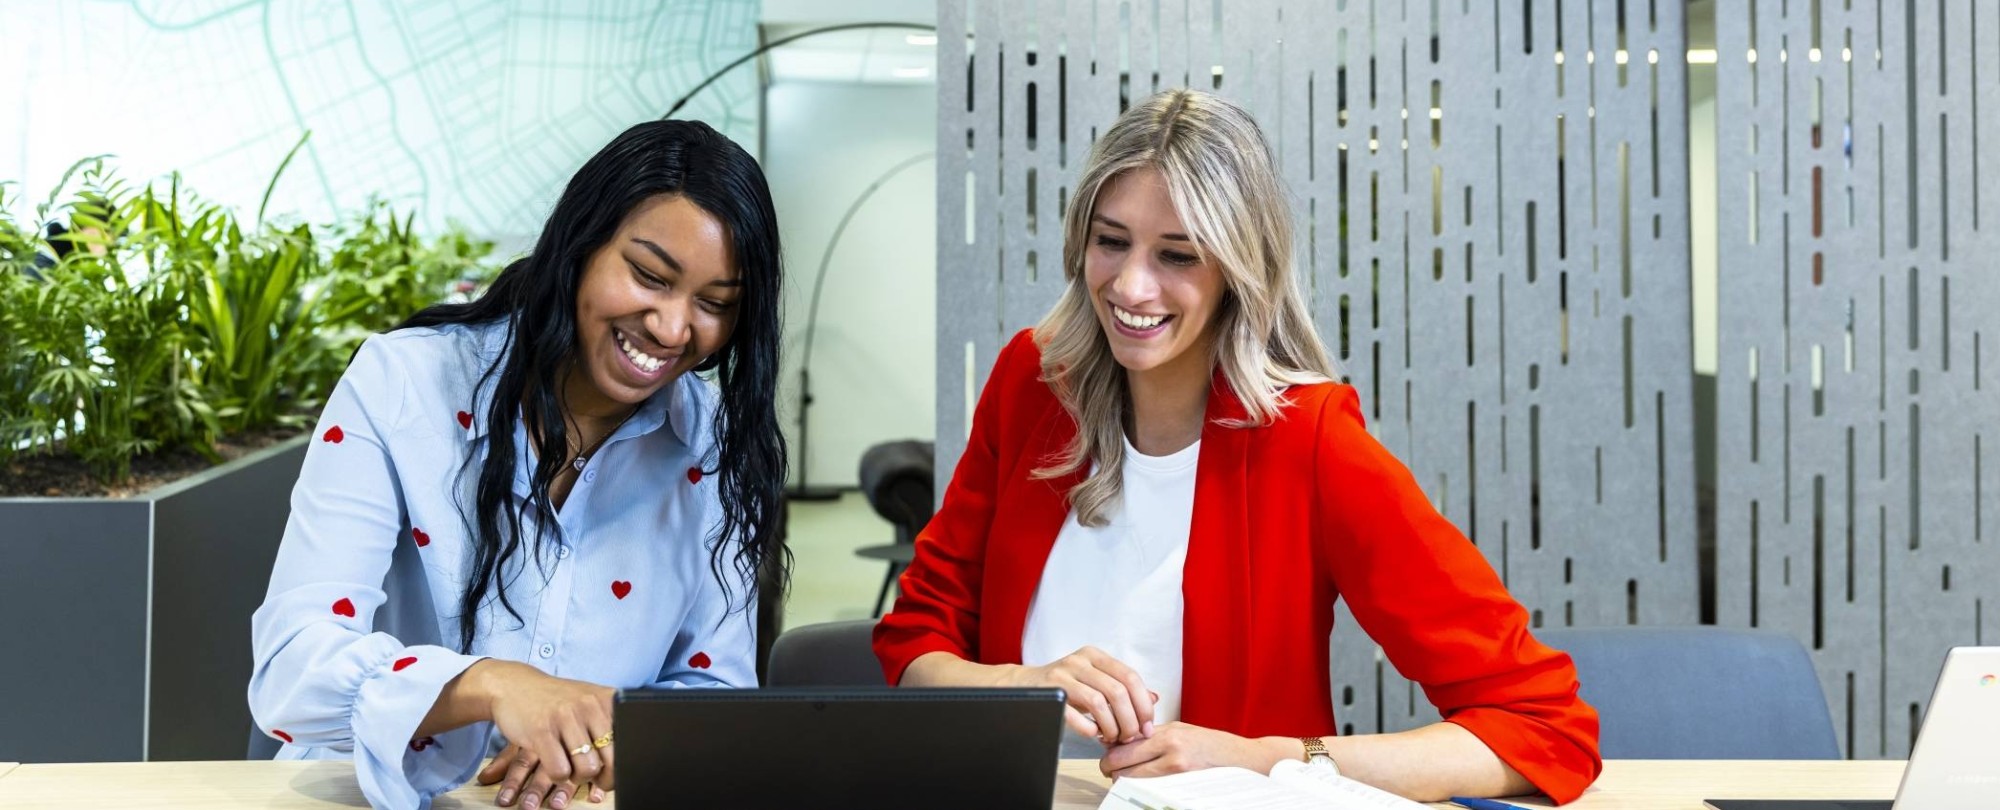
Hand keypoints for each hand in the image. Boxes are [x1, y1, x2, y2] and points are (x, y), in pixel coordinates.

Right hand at [466, 661, 616, 805]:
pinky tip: (553, 764)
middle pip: (612, 760)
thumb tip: (631, 761)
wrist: (515, 685)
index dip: (623, 763)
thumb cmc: (557, 702)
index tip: (613, 769)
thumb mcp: (589, 703)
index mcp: (607, 699)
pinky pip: (560, 770)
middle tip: (591, 776)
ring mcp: (565, 716)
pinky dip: (558, 777)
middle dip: (603, 777)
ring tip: (570, 768)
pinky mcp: (541, 730)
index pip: (629, 741)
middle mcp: (590, 705)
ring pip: (587, 769)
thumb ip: (610, 725)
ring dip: (578, 777)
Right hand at [1001, 646, 1155, 743]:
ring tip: (1111, 738)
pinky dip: (1089, 729)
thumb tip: (1153, 699)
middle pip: (1118, 691)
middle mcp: (1080, 661)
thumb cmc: (1065, 686)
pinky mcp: (1049, 692)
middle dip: (1129, 720)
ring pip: (1099, 703)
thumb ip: (1122, 688)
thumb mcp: (1095, 681)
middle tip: (1130, 737)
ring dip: (1111, 727)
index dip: (1143, 705)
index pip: (1130, 677)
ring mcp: (1062, 675)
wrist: (1024, 685)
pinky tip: (1092, 734)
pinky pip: (1075, 715)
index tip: (1147, 726)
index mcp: (1095, 656)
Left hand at [1098, 722, 1297, 778]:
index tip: (1109, 757)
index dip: (1110, 754)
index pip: (1122, 745)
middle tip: (1113, 771)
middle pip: (1120, 765)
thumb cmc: (1215, 745)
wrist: (1245, 760)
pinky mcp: (1183, 787)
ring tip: (1130, 778)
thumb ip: (1153, 735)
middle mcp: (1170, 750)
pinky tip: (1147, 786)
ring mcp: (1177, 771)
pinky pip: (1149, 791)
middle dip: (1112, 770)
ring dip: (1126, 780)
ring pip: (1131, 781)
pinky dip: (1142, 789)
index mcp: (1168, 733)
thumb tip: (1123, 741)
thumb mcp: (1182, 730)